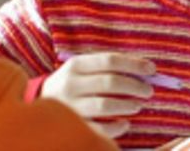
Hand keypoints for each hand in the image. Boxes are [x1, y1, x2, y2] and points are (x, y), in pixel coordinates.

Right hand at [40, 51, 155, 138]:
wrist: (38, 106)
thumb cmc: (69, 85)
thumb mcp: (79, 70)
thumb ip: (105, 68)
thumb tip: (143, 71)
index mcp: (75, 65)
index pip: (109, 61)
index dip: (134, 64)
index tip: (151, 70)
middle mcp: (70, 84)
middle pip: (110, 82)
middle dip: (134, 86)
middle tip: (148, 91)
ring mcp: (70, 107)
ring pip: (104, 106)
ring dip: (126, 105)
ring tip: (138, 106)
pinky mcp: (71, 126)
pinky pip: (99, 129)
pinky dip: (116, 128)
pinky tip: (125, 125)